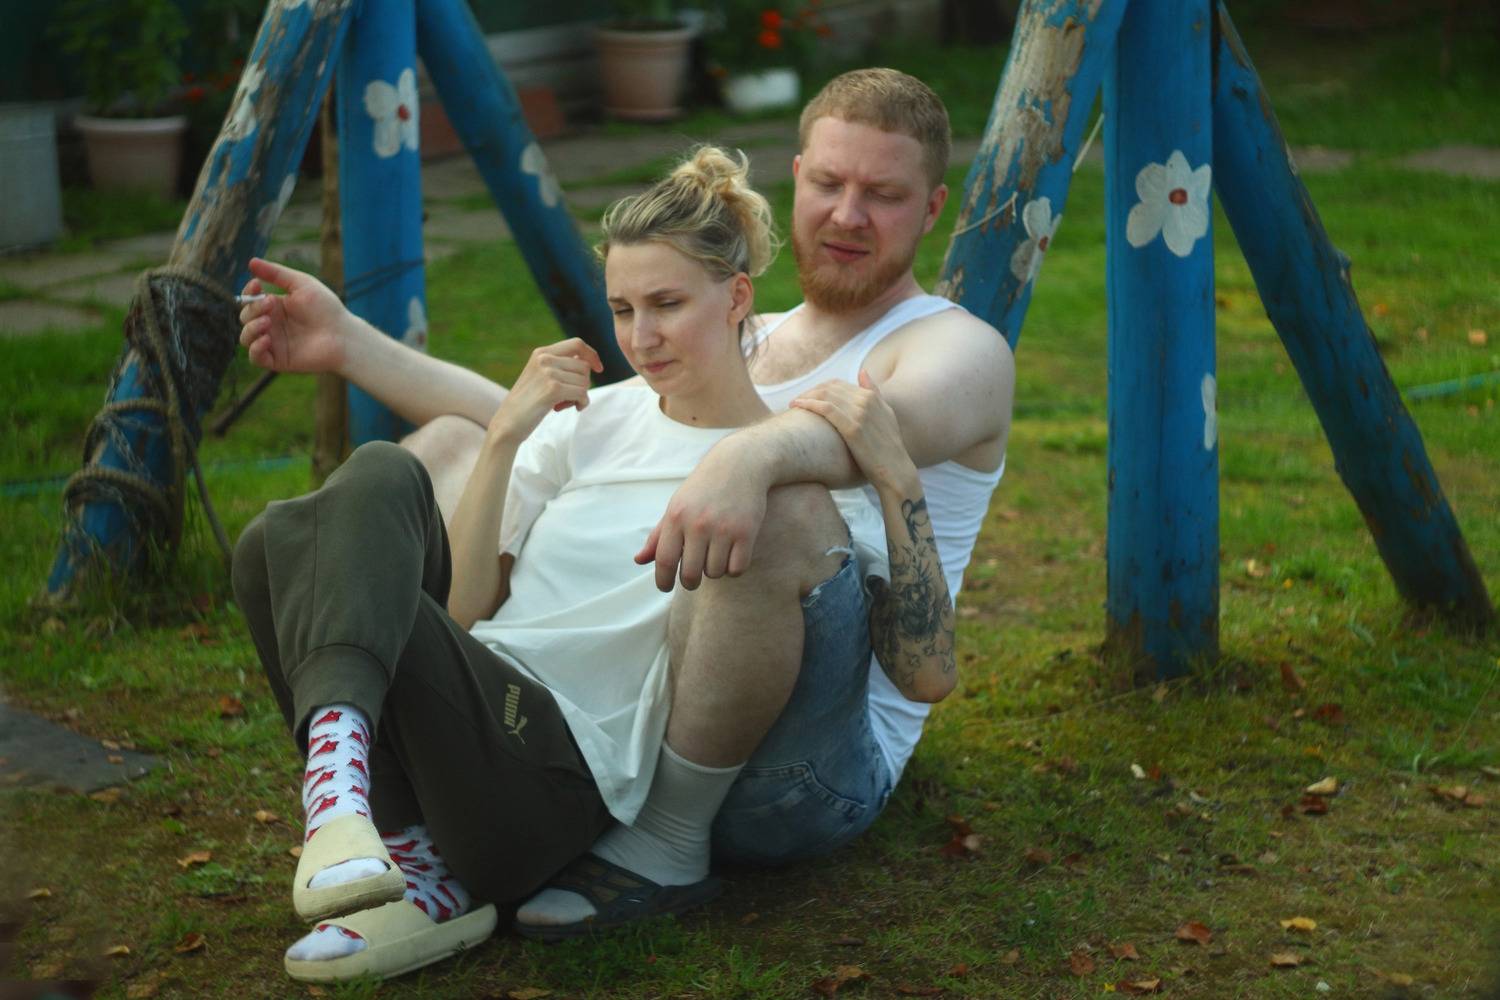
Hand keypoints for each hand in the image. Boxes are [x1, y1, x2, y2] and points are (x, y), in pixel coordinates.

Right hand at [238, 258, 349, 374]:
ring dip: (250, 328)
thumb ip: (276, 274)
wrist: (343, 335)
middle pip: (245, 317)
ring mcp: (274, 343)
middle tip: (270, 304)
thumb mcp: (302, 284)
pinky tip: (266, 339)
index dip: (248, 292)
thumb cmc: (327, 308)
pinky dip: (255, 348)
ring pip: (245, 337)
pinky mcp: (278, 360)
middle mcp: (271, 324)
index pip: (250, 300)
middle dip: (253, 308)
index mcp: (275, 307)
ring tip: (266, 322)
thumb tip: (251, 261)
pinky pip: (256, 357)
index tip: (257, 284)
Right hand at [486, 339, 602, 444]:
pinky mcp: (553, 389)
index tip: (599, 368)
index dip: (592, 355)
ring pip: (585, 381)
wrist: (508, 423)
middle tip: (567, 398)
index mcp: (541, 352)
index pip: (577, 343)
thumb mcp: (540, 376)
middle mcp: (544, 359)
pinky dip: (581, 403)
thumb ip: (560, 366)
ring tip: (562, 403)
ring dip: (579, 396)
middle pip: (584, 367)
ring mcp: (548, 373)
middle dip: (582, 384)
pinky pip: (582, 394)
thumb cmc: (528, 403)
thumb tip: (589, 362)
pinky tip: (569, 408)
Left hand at [635, 450, 767, 591]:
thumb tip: (638, 560)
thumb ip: (658, 535)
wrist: (740, 464)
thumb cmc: (703, 489)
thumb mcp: (677, 506)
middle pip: (690, 574)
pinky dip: (733, 569)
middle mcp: (698, 524)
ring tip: (715, 556)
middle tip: (692, 578)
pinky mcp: (746, 532)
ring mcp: (723, 529)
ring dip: (714, 571)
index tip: (664, 587)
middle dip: (690, 582)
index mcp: (676, 517)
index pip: (664, 560)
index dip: (662, 580)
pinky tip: (731, 556)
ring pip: (715, 572)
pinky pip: (737, 569)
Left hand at [791, 370, 918, 496]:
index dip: (818, 389)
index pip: (837, 384)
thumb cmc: (888, 448)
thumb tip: (862, 372)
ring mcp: (860, 413)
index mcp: (871, 397)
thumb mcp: (886, 415)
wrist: (895, 472)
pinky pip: (826, 409)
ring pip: (825, 395)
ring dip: (805, 396)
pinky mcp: (853, 428)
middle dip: (810, 392)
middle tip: (796, 401)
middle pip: (829, 388)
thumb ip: (874, 393)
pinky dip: (809, 404)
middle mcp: (866, 401)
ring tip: (793, 404)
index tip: (806, 398)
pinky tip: (797, 406)